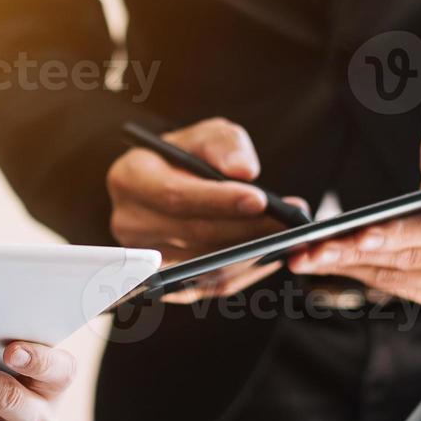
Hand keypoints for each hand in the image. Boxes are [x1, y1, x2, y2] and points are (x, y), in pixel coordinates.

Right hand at [108, 118, 307, 300]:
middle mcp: (129, 224)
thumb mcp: (203, 135)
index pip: (174, 196)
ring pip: (204, 264)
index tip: (261, 199)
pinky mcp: (164, 282)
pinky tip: (272, 257)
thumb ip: (223, 143)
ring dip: (251, 254)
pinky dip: (245, 272)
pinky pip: (209, 285)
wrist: (163, 188)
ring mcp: (144, 259)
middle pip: (192, 234)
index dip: (218, 200)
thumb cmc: (183, 159)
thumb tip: (243, 170)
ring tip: (290, 239)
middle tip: (290, 222)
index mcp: (130, 180)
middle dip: (246, 229)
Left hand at [289, 108, 420, 313]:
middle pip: (412, 257)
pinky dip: (357, 272)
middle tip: (308, 248)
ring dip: (346, 266)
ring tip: (304, 256)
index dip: (399, 233)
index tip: (357, 233)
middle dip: (355, 251)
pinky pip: (394, 285)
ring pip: (397, 275)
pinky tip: (324, 263)